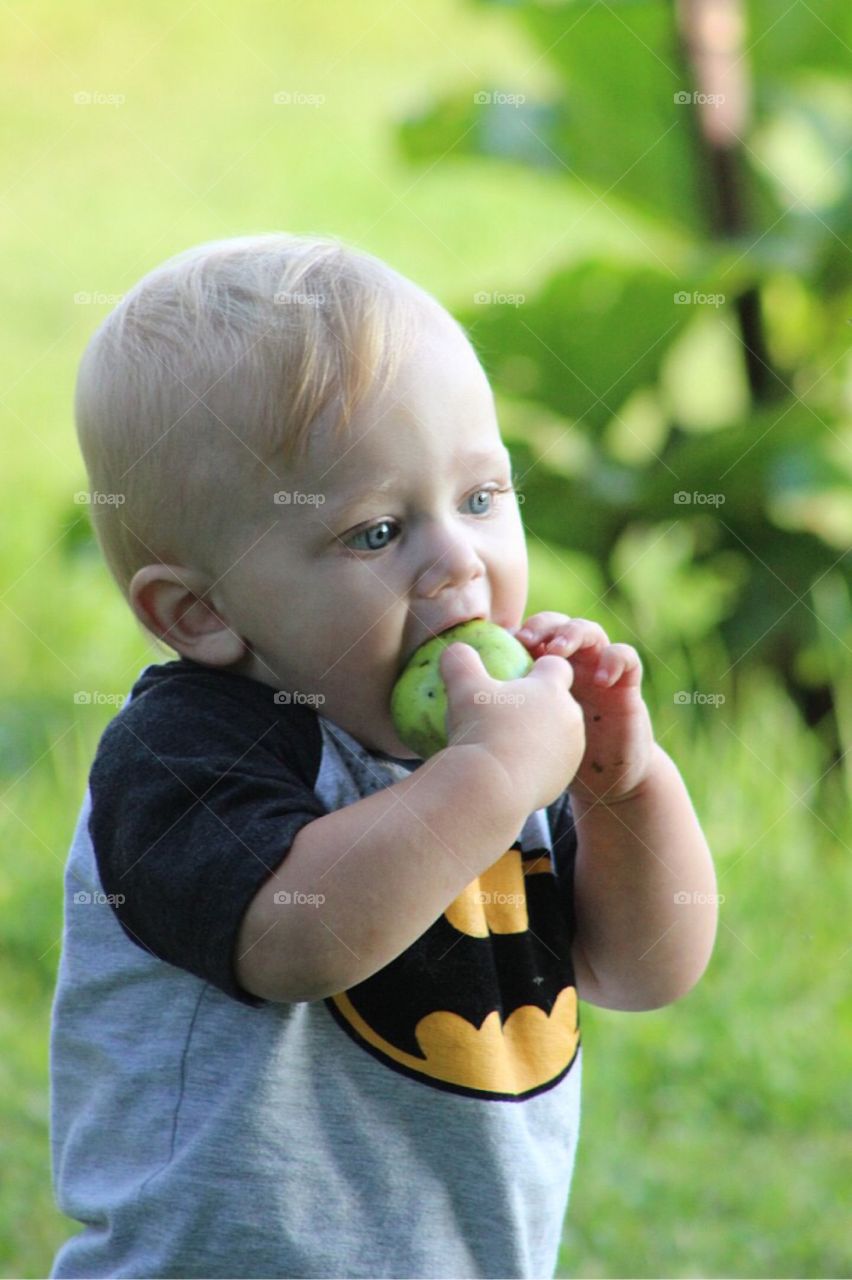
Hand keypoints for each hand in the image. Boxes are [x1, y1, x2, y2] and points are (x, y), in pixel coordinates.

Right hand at [438, 642, 585, 815]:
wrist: (494, 788)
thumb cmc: (481, 730)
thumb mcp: (463, 689)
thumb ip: (460, 661)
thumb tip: (454, 649)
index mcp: (552, 688)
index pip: (556, 666)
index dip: (538, 667)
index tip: (518, 677)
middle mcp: (570, 715)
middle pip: (559, 701)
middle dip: (540, 704)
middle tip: (508, 714)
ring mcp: (572, 748)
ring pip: (559, 733)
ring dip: (540, 735)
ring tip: (507, 744)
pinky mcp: (566, 777)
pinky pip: (552, 763)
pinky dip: (536, 763)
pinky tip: (510, 769)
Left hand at [510, 613, 655, 804]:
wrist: (606, 782)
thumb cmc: (558, 759)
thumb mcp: (521, 736)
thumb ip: (498, 719)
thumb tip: (452, 712)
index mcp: (543, 671)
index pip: (530, 637)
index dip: (515, 634)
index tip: (497, 645)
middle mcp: (571, 664)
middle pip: (557, 626)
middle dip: (542, 627)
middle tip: (526, 641)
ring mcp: (599, 671)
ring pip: (591, 632)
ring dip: (573, 634)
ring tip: (558, 651)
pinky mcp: (627, 685)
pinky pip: (626, 657)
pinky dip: (614, 659)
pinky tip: (600, 677)